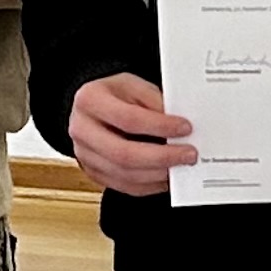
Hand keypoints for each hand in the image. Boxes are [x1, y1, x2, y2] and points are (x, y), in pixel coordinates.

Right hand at [68, 72, 194, 195]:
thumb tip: (178, 126)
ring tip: (180, 166)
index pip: (128, 118)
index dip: (160, 126)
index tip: (185, 128)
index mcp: (89, 100)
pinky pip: (123, 186)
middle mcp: (82, 130)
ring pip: (124, 174)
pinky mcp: (93, 172)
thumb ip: (154, 102)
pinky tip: (165, 177)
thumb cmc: (115, 94)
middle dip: (161, 157)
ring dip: (157, 174)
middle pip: (124, 153)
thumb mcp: (134, 84)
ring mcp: (84, 155)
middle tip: (188, 154)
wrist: (93, 107)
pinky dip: (148, 185)